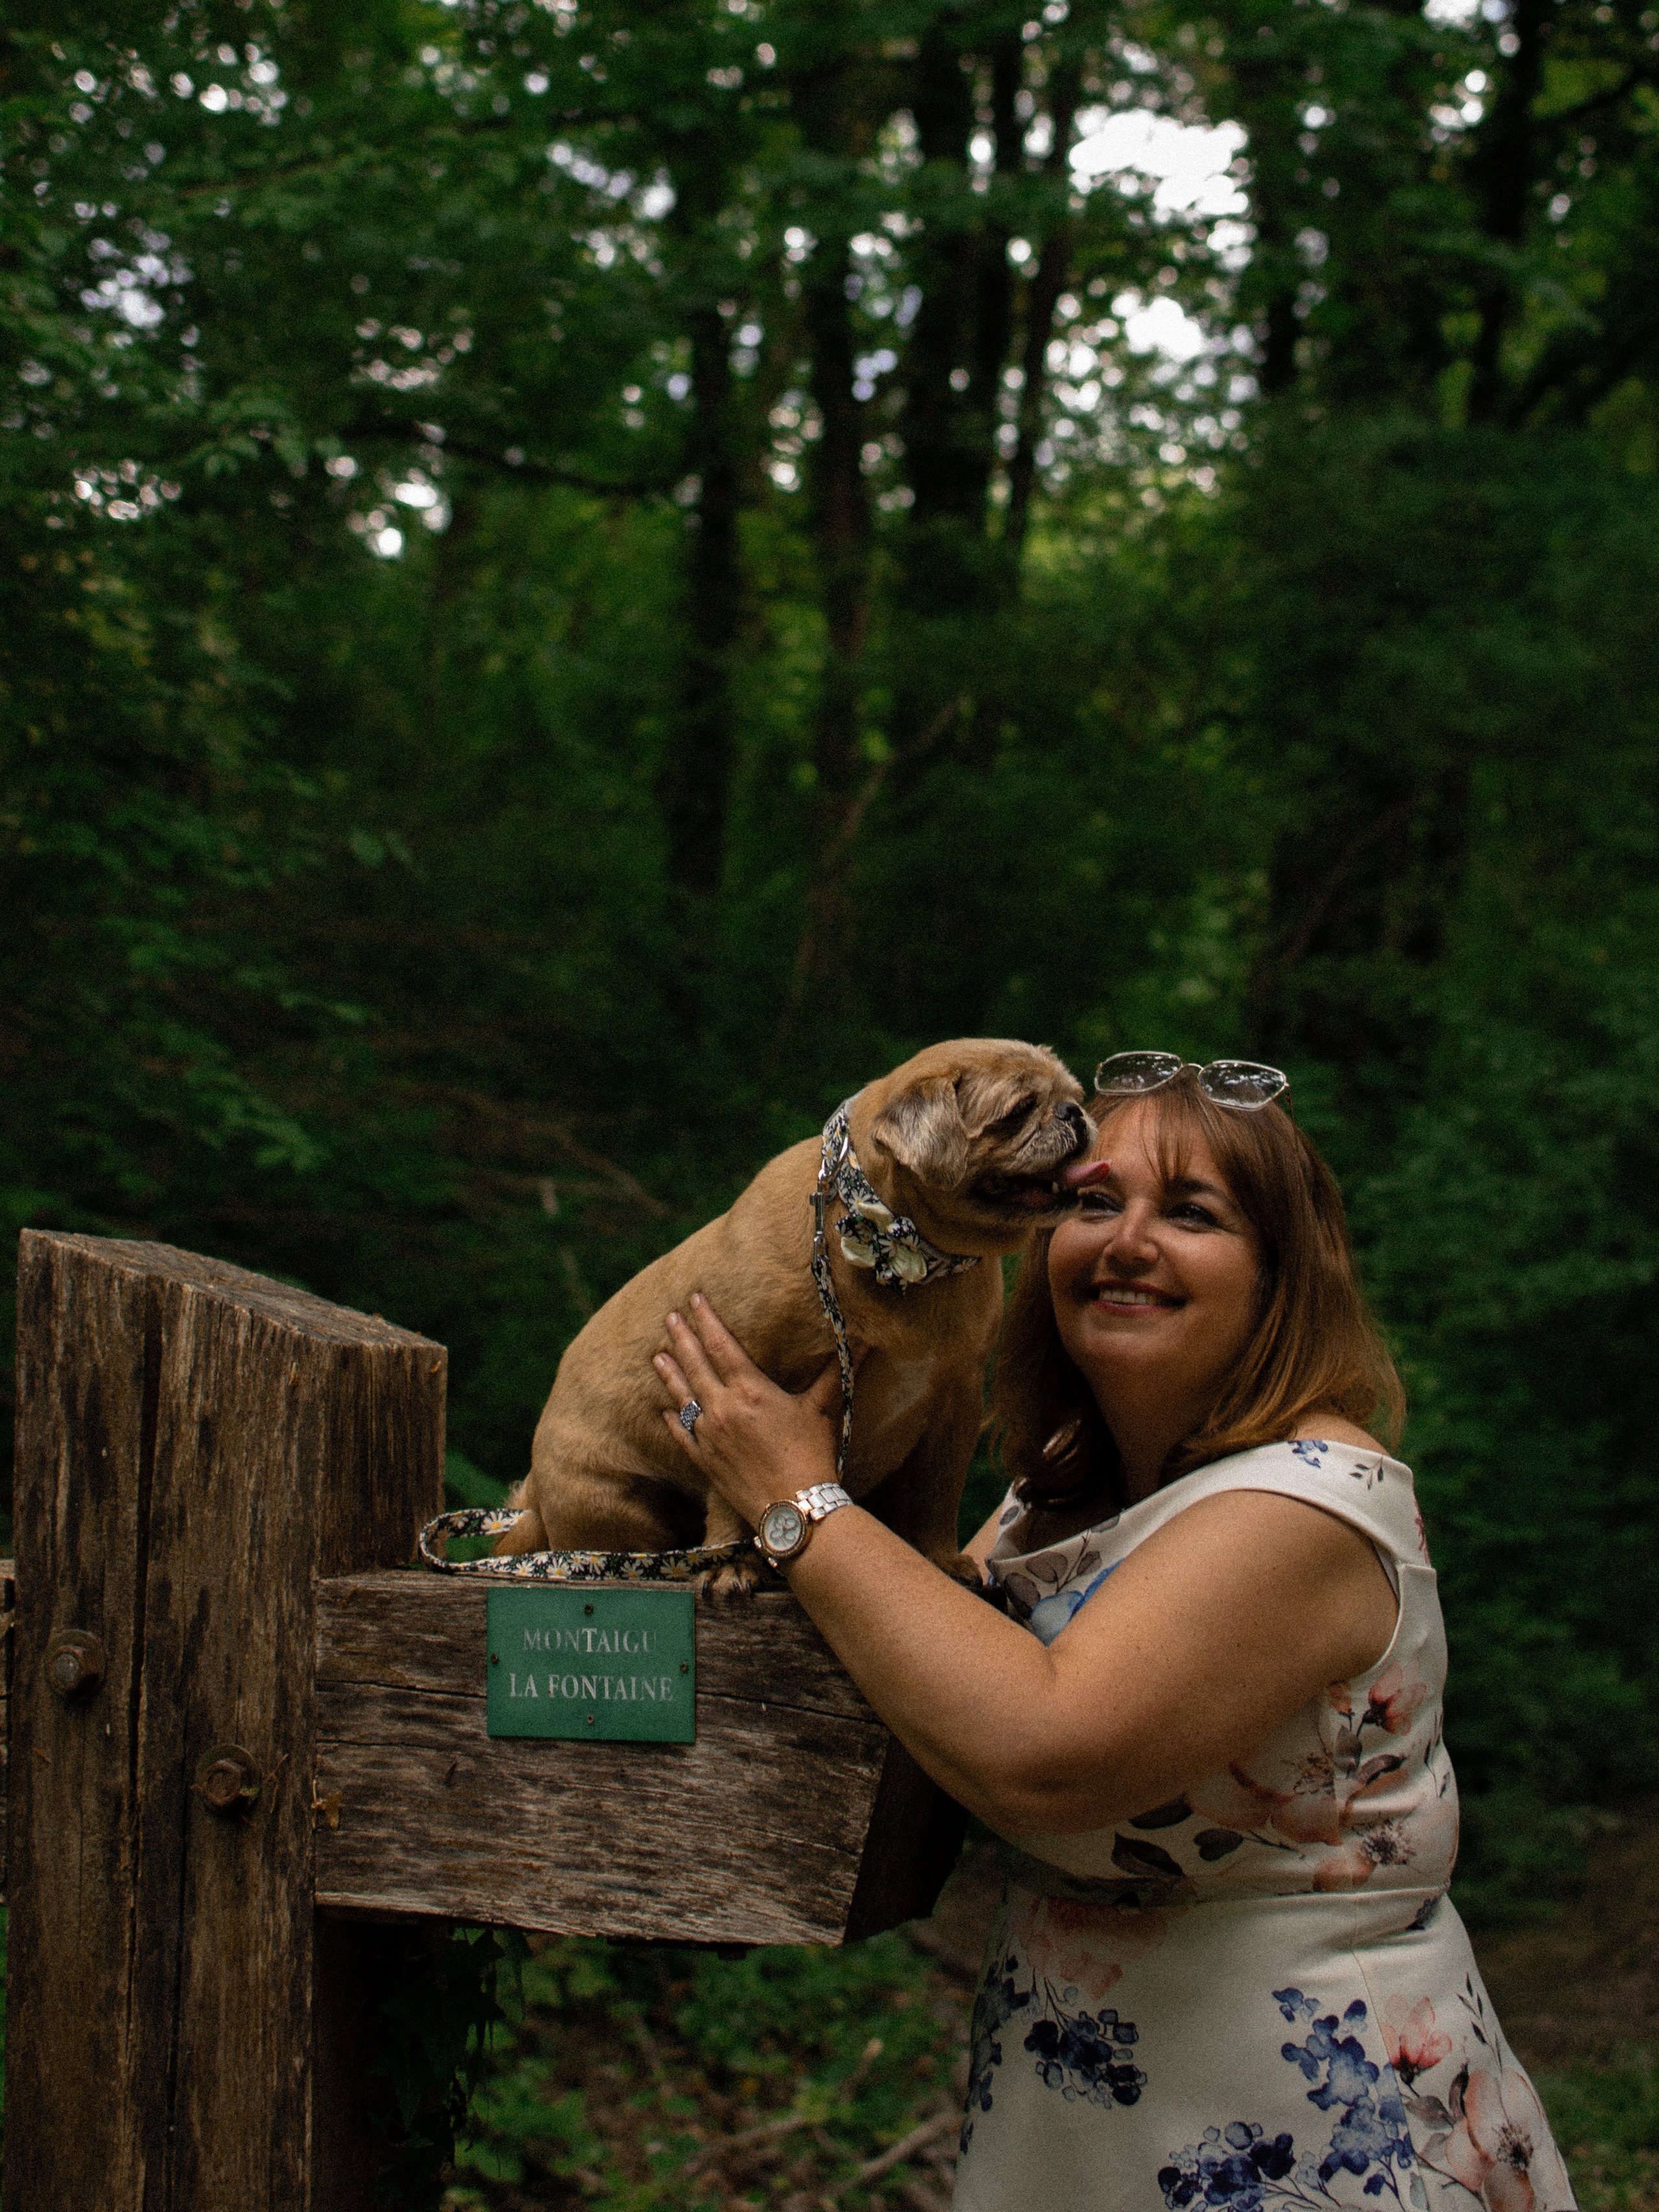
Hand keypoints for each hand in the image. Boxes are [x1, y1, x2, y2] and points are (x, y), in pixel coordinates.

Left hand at [654, 1294, 844, 1525]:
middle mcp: (723, 1408)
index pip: (721, 1345)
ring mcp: (709, 1436)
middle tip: (668, 1317)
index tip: (694, 1299)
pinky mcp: (705, 1461)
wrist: (794, 1509)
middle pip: (695, 1365)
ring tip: (657, 1356)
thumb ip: (836, 1373)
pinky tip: (665, 1410)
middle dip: (681, 1338)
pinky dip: (673, 1419)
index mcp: (751, 1390)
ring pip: (682, 1397)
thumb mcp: (822, 1410)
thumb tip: (866, 1342)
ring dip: (669, 1374)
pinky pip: (682, 1434)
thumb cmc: (812, 1457)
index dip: (706, 1320)